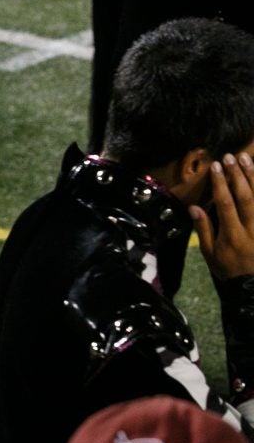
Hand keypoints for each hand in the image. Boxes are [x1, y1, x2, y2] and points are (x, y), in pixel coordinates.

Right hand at [192, 153, 253, 279]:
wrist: (253, 285)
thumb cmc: (229, 269)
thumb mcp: (210, 254)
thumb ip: (204, 230)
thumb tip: (194, 208)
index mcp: (233, 235)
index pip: (226, 203)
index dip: (221, 183)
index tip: (216, 166)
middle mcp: (251, 228)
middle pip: (246, 197)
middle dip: (238, 175)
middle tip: (232, 157)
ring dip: (253, 177)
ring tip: (247, 159)